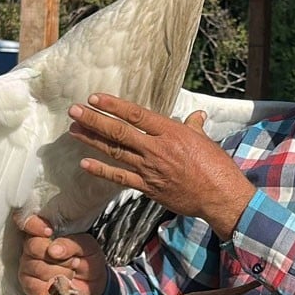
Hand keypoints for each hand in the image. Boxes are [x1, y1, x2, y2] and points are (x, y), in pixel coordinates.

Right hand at [16, 213, 106, 294]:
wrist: (92, 285)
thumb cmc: (87, 260)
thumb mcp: (88, 247)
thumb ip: (71, 244)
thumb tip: (53, 249)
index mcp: (44, 232)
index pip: (26, 221)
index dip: (33, 224)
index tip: (49, 231)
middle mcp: (32, 247)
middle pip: (32, 246)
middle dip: (58, 256)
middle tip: (74, 260)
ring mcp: (28, 267)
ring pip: (37, 267)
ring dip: (60, 272)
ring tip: (71, 272)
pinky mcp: (29, 285)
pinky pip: (35, 285)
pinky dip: (53, 286)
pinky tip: (63, 284)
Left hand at [68, 93, 255, 239]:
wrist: (220, 196)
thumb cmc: (215, 166)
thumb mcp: (204, 140)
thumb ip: (193, 126)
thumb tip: (196, 115)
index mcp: (170, 132)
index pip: (136, 114)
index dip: (113, 105)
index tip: (94, 98)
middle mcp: (156, 148)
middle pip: (119, 131)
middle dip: (94, 120)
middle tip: (74, 111)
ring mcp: (150, 169)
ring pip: (115, 152)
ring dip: (92, 140)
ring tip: (74, 131)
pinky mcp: (148, 187)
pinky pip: (120, 178)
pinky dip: (102, 170)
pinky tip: (85, 164)